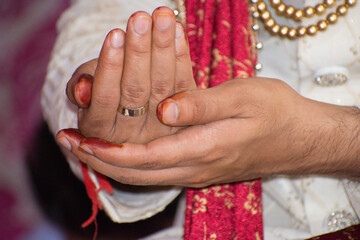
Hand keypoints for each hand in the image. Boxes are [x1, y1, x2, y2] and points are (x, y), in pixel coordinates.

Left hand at [57, 78, 359, 187]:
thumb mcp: (243, 97)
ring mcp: (200, 172)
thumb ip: (201, 105)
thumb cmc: (276, 112)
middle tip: (69, 144)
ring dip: (112, 164)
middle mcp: (197, 167)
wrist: (302, 138)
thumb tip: (163, 110)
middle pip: (136, 174)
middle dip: (98, 161)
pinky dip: (133, 164)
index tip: (77, 138)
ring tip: (86, 149)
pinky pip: (159, 172)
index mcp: (204, 148)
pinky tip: (121, 152)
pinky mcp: (203, 168)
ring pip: (145, 176)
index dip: (106, 151)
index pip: (143, 157)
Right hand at [64, 7, 195, 143]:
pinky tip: (177, 30)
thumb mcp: (82, 96)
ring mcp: (160, 128)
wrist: (128, 116)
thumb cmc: (99, 95)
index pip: (105, 98)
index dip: (110, 67)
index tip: (114, 34)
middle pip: (136, 91)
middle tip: (140, 18)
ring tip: (161, 17)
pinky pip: (184, 85)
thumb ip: (78, 90)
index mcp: (102, 131)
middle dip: (138, 52)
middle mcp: (133, 134)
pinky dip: (181, 56)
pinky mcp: (183, 117)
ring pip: (163, 86)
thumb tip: (83, 89)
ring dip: (163, 48)